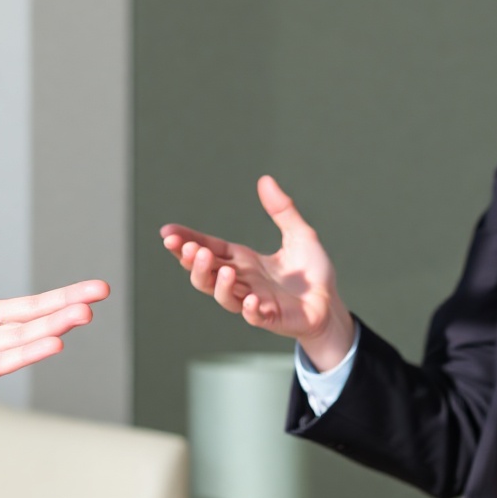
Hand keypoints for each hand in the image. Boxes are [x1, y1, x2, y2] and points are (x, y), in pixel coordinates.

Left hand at [0, 192, 106, 396]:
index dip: (59, 298)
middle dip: (64, 312)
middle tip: (96, 300)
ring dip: (49, 333)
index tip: (92, 290)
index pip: (26, 306)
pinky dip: (21, 356)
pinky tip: (46, 345)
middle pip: (31, 324)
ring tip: (79, 319)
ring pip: (18, 345)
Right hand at [160, 176, 354, 370]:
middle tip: (189, 248)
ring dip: (216, 284)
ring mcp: (254, 300)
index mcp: (242, 260)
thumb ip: (282, 210)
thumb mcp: (299, 234)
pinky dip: (249, 309)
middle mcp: (242, 280)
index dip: (187, 241)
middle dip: (193, 262)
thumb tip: (265, 180)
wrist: (329, 305)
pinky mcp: (271, 317)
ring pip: (223, 295)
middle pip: (205, 274)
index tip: (167, 232)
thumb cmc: (311, 274)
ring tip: (220, 268)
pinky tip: (251, 299)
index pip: (208, 247)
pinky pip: (254, 316)